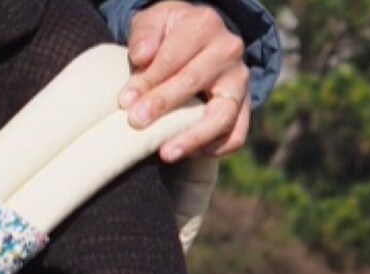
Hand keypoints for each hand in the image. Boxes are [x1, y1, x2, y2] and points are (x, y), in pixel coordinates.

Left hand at [119, 2, 249, 161]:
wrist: (197, 44)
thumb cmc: (168, 37)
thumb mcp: (153, 23)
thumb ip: (145, 34)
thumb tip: (141, 56)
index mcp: (204, 25)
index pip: (173, 57)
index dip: (148, 80)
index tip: (125, 101)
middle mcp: (228, 50)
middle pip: (193, 82)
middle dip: (163, 105)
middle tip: (137, 123)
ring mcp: (239, 81)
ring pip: (221, 115)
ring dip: (192, 137)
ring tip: (166, 153)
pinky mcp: (244, 107)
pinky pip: (235, 135)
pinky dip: (215, 149)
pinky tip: (190, 153)